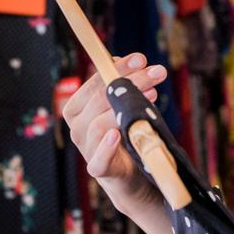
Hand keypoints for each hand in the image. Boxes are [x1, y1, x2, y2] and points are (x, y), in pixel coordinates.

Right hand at [61, 54, 166, 216]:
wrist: (128, 174)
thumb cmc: (124, 134)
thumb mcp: (121, 106)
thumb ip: (119, 85)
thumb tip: (125, 59)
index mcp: (77, 108)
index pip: (95, 83)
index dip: (118, 68)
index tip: (141, 58)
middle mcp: (76, 126)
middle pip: (101, 99)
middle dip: (131, 82)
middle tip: (157, 73)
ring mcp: (85, 148)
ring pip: (100, 124)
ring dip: (125, 108)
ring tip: (152, 96)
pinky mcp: (97, 168)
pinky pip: (98, 159)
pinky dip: (106, 147)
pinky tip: (117, 135)